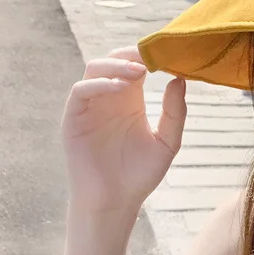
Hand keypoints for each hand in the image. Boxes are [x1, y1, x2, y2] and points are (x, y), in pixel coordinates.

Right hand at [61, 46, 186, 223]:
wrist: (116, 201)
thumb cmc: (140, 174)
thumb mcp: (167, 142)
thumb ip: (175, 113)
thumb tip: (180, 80)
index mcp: (131, 100)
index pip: (136, 65)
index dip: (149, 55)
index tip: (168, 52)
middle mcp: (109, 98)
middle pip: (113, 60)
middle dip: (131, 54)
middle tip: (151, 57)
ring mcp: (90, 107)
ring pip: (95, 69)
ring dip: (115, 65)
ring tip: (138, 71)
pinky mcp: (74, 119)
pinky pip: (80, 91)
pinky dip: (98, 84)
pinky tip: (119, 87)